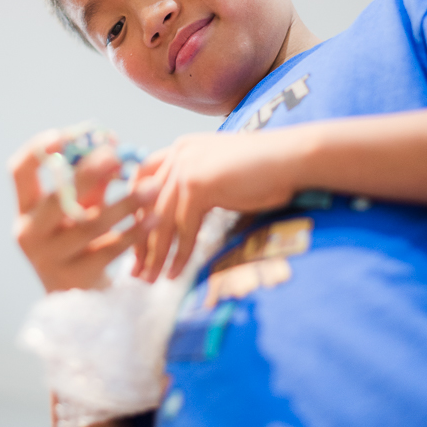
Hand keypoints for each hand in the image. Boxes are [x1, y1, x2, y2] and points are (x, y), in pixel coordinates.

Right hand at [9, 129, 149, 292]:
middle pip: (56, 198)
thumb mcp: (81, 208)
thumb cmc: (81, 241)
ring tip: (153, 187)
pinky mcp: (77, 278)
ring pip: (90, 225)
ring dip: (126, 202)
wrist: (79, 299)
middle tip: (116, 155)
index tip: (65, 134)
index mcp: (26, 209)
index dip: (39, 149)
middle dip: (88, 173)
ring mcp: (50, 258)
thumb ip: (93, 179)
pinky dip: (135, 231)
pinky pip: (110, 249)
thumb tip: (113, 144)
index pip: (20, 171)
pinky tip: (155, 218)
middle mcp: (30, 233)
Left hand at [132, 130, 301, 281]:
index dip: (136, 211)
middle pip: (147, 204)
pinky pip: (183, 228)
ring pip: (162, 220)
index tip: (136, 238)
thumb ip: (199, 185)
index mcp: (180, 148)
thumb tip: (184, 215)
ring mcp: (186, 167)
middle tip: (134, 268)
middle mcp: (178, 154)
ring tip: (150, 278)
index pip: (143, 180)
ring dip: (155, 254)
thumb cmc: (265, 170)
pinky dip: (179, 254)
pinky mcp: (198, 184)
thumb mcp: (221, 173)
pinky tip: (175, 273)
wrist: (291, 159)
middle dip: (139, 240)